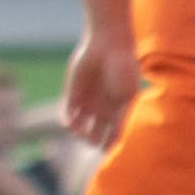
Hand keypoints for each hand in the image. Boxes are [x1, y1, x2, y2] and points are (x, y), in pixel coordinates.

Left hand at [61, 32, 141, 148]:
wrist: (108, 46)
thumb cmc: (123, 69)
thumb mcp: (127, 94)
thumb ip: (122, 116)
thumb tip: (116, 138)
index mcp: (119, 110)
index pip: (113, 134)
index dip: (109, 144)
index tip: (104, 148)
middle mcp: (103, 108)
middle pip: (95, 134)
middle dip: (91, 140)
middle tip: (90, 139)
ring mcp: (87, 102)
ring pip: (79, 127)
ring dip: (78, 132)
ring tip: (79, 130)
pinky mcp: (73, 93)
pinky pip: (67, 113)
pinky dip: (67, 121)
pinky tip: (70, 121)